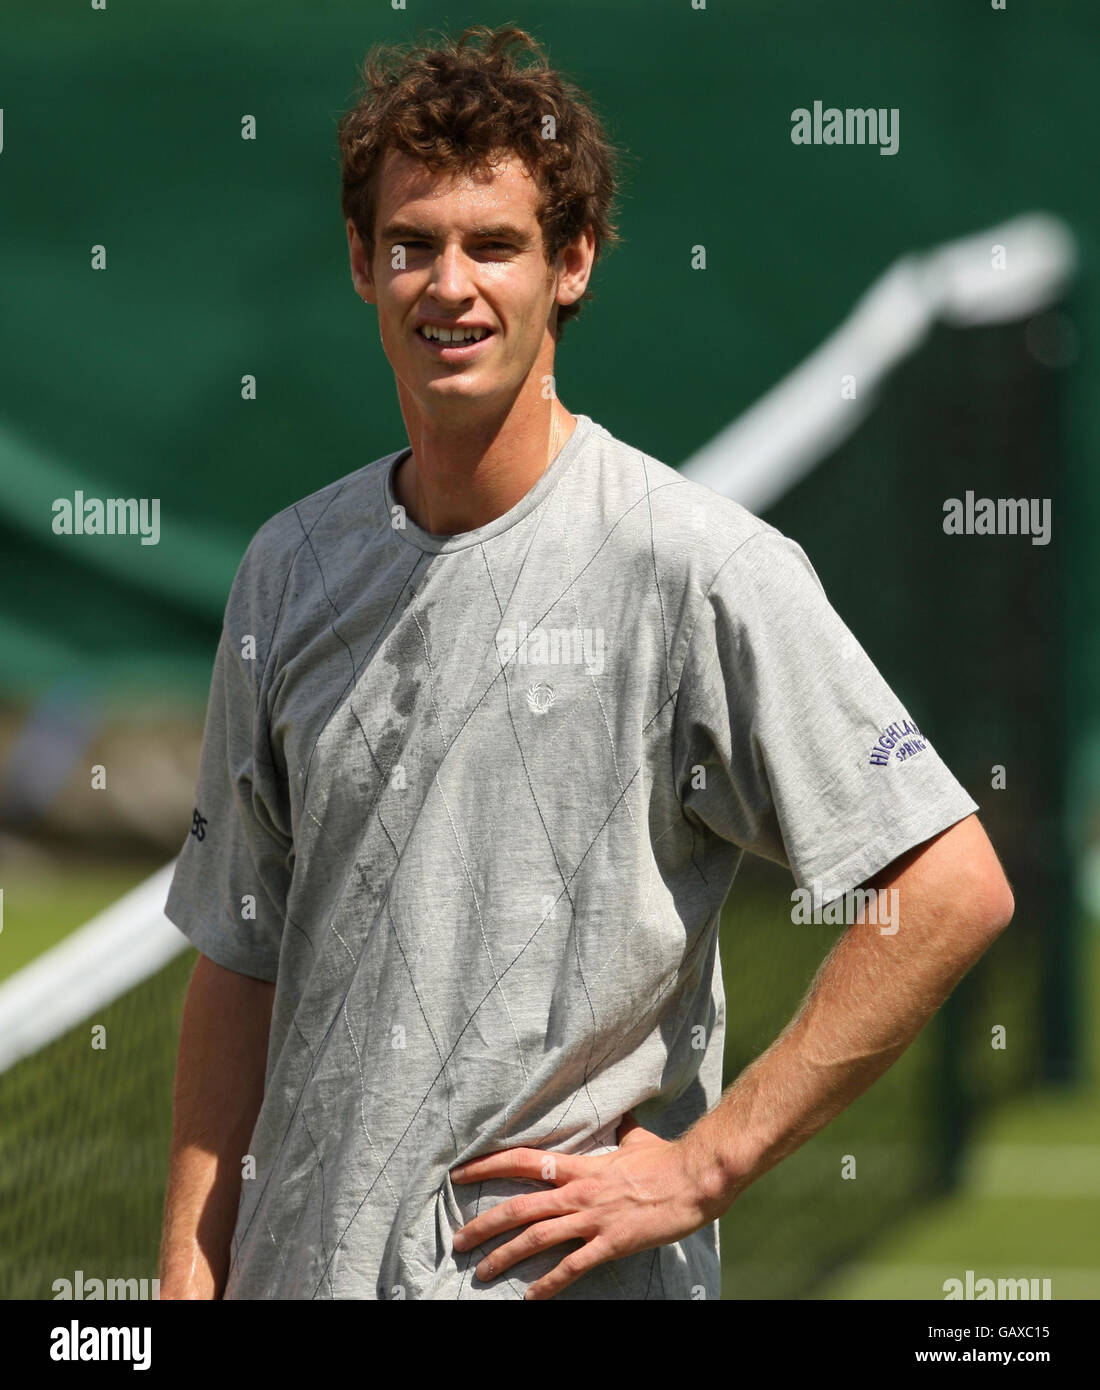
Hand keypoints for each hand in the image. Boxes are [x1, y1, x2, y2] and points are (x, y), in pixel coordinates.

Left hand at [448, 1113, 725, 1298]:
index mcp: (580, 1166)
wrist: (693, 1178)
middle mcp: (578, 1192)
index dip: (488, 1165)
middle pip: (519, 1206)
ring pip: (537, 1237)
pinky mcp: (610, 1243)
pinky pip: (572, 1266)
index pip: (523, 1161)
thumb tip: (621, 1119)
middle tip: (458, 1240)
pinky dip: (548, 1283)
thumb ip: (620, 1134)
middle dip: (484, 1224)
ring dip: (505, 1256)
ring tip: (480, 1272)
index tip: (461, 1174)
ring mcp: (592, 1218)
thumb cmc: (665, 1159)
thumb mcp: (635, 1139)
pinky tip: (531, 1297)